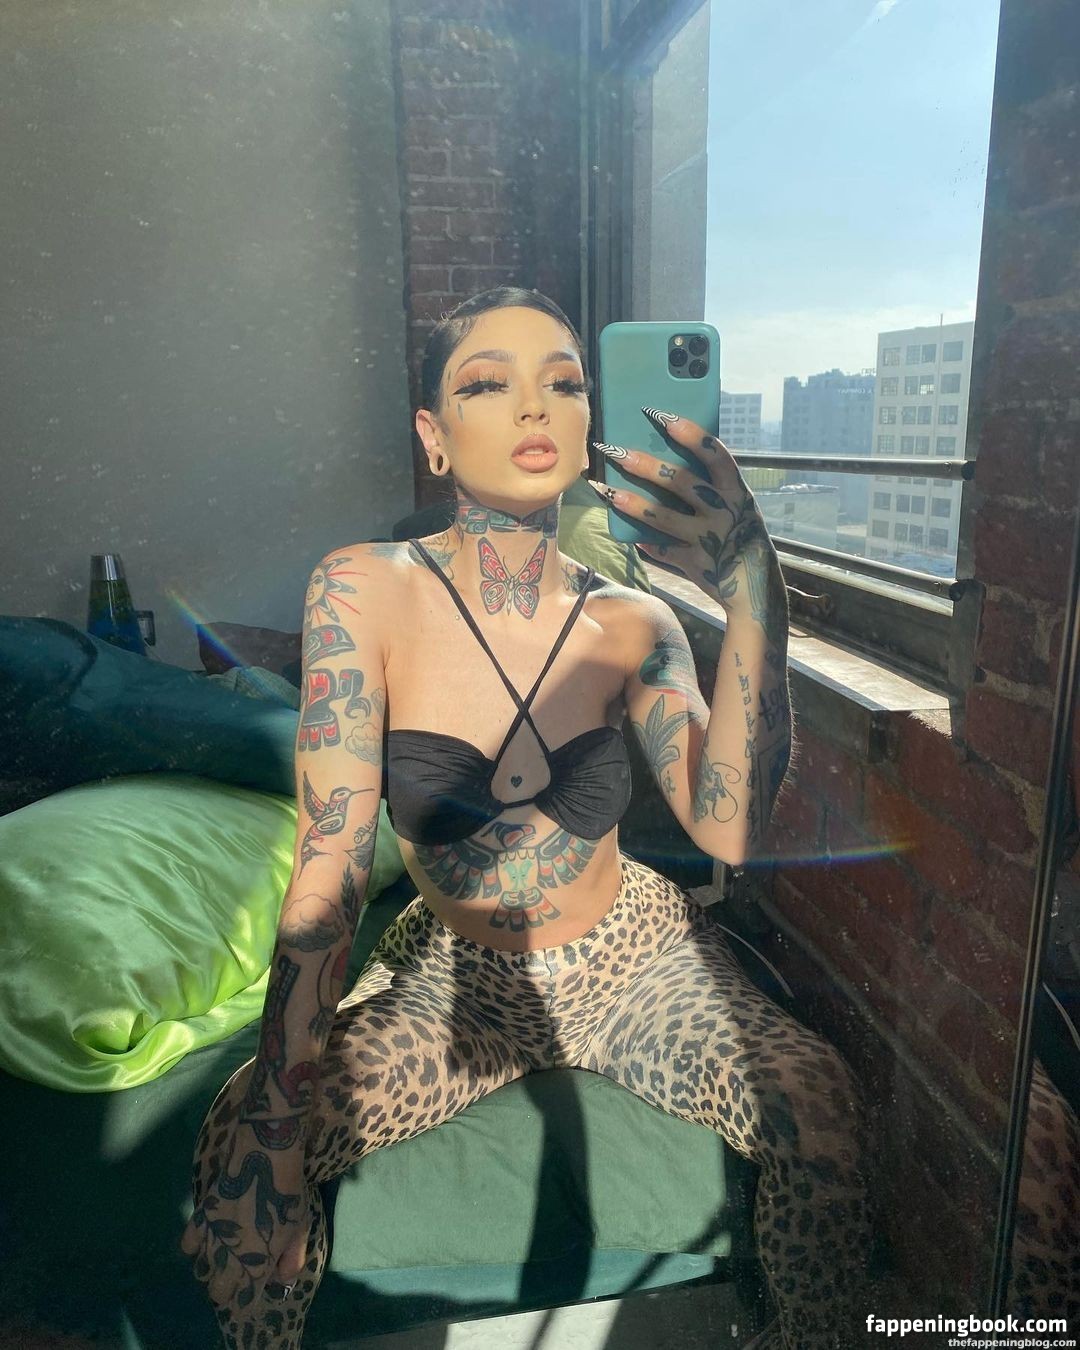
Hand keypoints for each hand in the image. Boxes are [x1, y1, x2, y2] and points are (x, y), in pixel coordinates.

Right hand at [181, 1121, 311, 1313]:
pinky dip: (195, 1246)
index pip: (244, 1301)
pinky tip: (208, 1237)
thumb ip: (291, 1258)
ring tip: (227, 1254)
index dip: (248, 1298)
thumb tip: (282, 1278)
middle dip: (228, 1289)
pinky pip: (188, 1245)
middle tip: (240, 1273)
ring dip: (213, 1268)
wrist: (265, 1157)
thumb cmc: (288, 1193)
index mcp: (257, 1265)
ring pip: (202, 1271)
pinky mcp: (199, 1219)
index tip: (254, 1287)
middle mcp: (230, 1259)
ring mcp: (212, 1239)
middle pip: (218, 1293)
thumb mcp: (300, 1228)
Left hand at [590, 407, 778, 618]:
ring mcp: (710, 539)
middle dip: (646, 465)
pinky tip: (627, 533)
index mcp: (738, 492)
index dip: (690, 434)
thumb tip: (671, 464)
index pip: (715, 455)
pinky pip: (663, 550)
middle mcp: (725, 512)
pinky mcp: (696, 564)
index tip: (663, 416)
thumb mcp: (739, 509)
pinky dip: (646, 542)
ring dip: (634, 503)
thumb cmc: (742, 538)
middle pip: (682, 482)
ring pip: (665, 517)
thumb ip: (713, 490)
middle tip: (617, 452)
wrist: (757, 588)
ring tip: (608, 491)